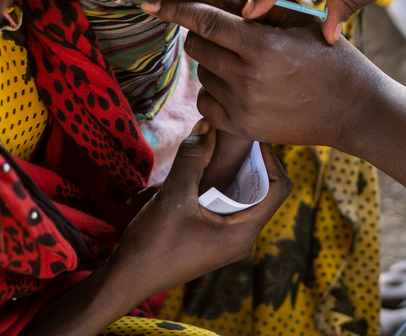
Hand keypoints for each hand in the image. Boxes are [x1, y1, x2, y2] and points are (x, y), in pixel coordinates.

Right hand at [106, 120, 290, 299]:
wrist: (127, 279)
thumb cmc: (152, 245)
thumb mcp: (173, 196)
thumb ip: (193, 158)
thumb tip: (208, 126)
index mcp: (243, 233)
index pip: (279, 188)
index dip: (271, 158)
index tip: (251, 137)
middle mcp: (241, 238)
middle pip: (258, 188)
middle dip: (240, 162)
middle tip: (223, 139)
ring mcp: (227, 239)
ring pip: (235, 194)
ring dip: (216, 174)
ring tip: (192, 160)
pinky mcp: (212, 237)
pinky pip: (218, 205)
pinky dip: (203, 188)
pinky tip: (174, 183)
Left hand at [149, 0, 388, 148]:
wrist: (355, 111)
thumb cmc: (333, 60)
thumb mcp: (303, 22)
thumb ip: (260, 1)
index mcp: (263, 46)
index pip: (206, 21)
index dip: (176, 9)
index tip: (152, 2)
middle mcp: (248, 78)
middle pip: (197, 45)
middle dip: (204, 33)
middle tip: (228, 32)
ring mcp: (243, 106)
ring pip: (202, 73)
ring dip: (214, 62)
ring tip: (248, 62)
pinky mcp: (241, 128)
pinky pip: (207, 102)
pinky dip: (216, 90)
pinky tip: (244, 86)